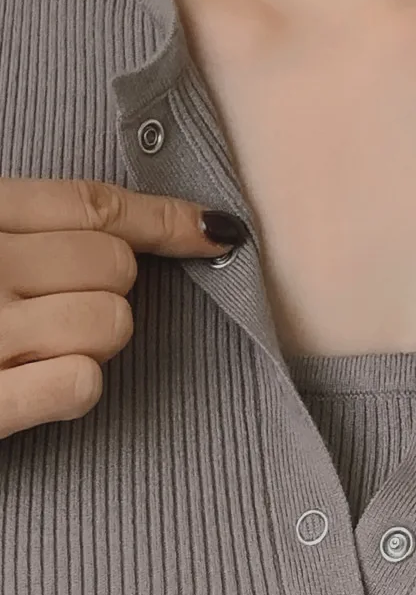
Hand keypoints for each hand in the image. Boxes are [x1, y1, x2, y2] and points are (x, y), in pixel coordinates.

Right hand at [0, 177, 238, 438]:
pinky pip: (80, 383)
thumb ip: (22, 229)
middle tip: (53, 313)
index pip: (93, 205)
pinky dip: (74, 388)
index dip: (166, 220)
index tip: (215, 232)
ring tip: (35, 350)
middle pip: (114, 268)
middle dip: (106, 294)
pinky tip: (37, 384)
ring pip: (109, 324)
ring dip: (93, 344)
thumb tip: (128, 235)